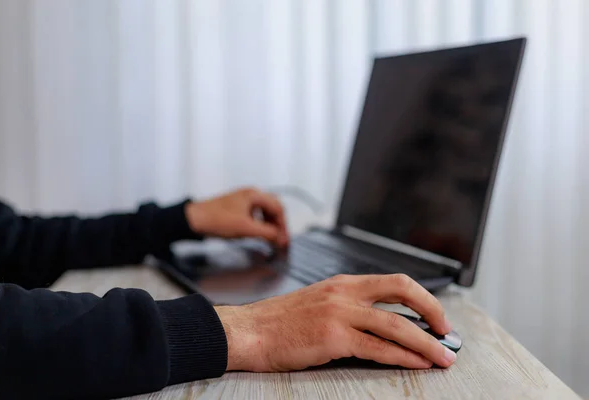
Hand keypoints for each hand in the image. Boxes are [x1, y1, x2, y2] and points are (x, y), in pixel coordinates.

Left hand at [185, 187, 287, 246]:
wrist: (194, 220)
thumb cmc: (216, 220)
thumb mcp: (245, 228)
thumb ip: (267, 233)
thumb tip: (281, 239)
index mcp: (254, 194)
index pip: (278, 208)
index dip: (283, 225)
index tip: (284, 240)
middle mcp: (250, 194)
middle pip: (273, 208)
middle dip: (278, 224)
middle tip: (280, 239)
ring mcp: (243, 200)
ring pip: (264, 212)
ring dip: (269, 225)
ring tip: (269, 238)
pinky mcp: (237, 208)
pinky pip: (255, 214)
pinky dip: (260, 224)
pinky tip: (257, 233)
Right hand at [215, 274, 455, 371]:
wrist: (249, 332)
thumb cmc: (279, 323)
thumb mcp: (317, 303)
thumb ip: (347, 307)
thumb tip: (380, 324)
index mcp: (342, 283)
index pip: (393, 282)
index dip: (421, 297)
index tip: (434, 315)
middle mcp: (344, 292)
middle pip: (402, 290)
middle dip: (433, 311)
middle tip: (448, 332)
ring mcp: (339, 313)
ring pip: (396, 325)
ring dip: (426, 342)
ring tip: (443, 357)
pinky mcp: (332, 337)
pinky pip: (378, 347)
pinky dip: (404, 357)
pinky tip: (417, 364)